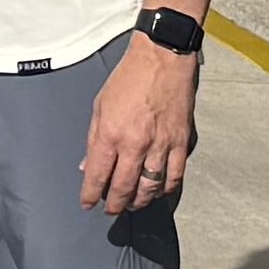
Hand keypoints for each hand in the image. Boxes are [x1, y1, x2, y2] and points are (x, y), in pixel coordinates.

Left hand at [80, 35, 197, 215]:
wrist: (162, 58)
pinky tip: (158, 193)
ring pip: (150, 187)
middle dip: (115, 204)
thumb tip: (87, 164)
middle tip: (110, 210)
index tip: (88, 203)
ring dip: (139, 201)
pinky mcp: (182, 142)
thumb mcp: (99, 105)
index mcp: (111, 133)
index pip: (97, 175)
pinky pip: (174, 176)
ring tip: (132, 204)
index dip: (91, 194)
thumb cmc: (129, 77)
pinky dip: (165, 190)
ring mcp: (161, 145)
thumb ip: (93, 138)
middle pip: (124, 187)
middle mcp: (136, 144)